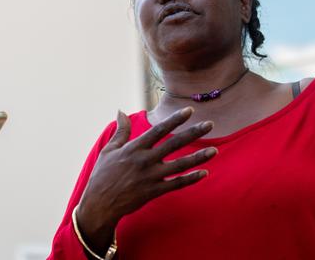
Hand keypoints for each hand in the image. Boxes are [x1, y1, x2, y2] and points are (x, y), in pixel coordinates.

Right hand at [77, 107, 216, 253]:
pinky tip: (204, 172)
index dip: (175, 119)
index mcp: (134, 148)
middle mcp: (145, 161)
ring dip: (198, 157)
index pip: (159, 130)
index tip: (190, 111)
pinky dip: (190, 179)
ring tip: (214, 150)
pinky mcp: (154, 191)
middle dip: (193, 133)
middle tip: (210, 124)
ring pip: (180, 165)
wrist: (99, 204)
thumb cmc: (102, 175)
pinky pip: (176, 184)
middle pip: (174, 144)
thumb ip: (121, 131)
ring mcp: (151, 177)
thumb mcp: (109, 150)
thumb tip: (121, 111)